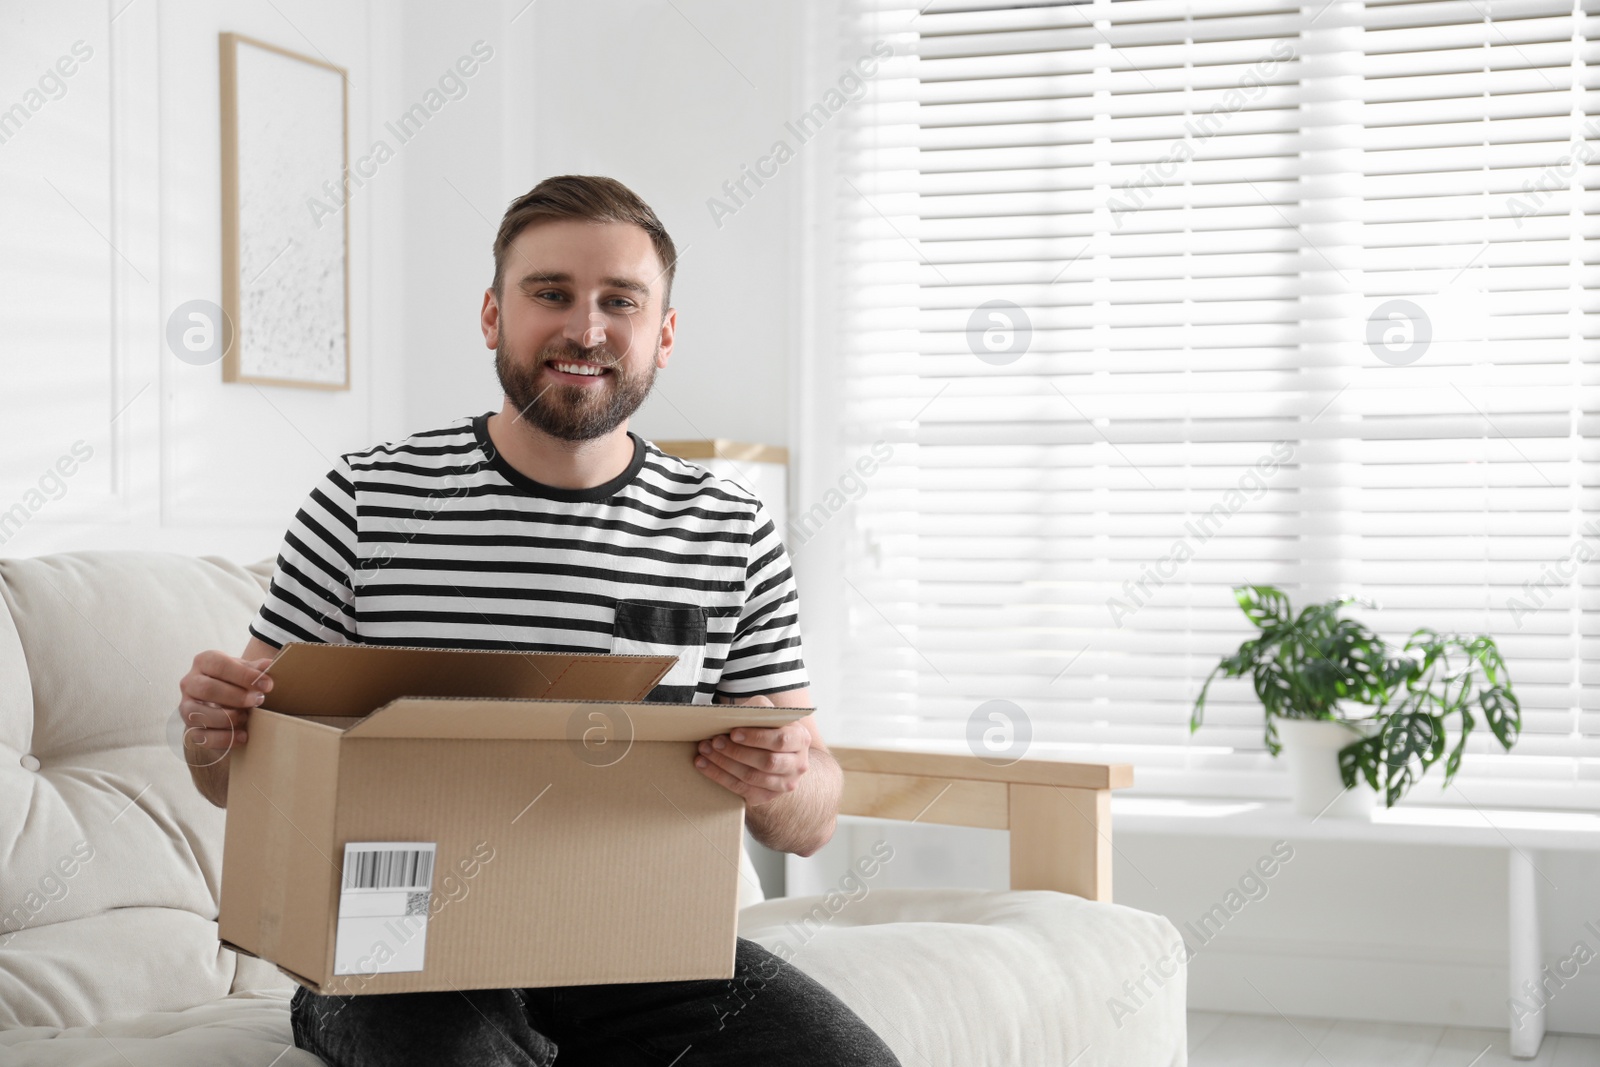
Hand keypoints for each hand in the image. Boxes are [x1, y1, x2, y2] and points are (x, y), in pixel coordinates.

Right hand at [176, 651, 273, 763]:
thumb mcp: (247, 672)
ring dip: (226, 718)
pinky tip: (242, 736)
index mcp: (204, 662)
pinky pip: (200, 736)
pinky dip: (223, 738)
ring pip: (196, 713)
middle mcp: (190, 682)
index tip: (267, 685)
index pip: (219, 665)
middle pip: (206, 688)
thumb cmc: (238, 683)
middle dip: (236, 697)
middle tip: (258, 701)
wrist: (228, 704)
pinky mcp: (189, 729)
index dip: (244, 675)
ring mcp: (186, 706)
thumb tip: (268, 665)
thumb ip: (257, 669)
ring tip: (246, 718)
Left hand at [694, 694, 811, 806]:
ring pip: (752, 777)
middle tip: (713, 742)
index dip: (756, 737)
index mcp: (801, 739)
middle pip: (767, 762)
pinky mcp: (768, 796)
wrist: (777, 754)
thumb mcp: (767, 713)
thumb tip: (734, 714)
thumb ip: (757, 710)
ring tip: (704, 752)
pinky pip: (742, 790)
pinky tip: (704, 765)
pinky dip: (720, 777)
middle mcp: (798, 764)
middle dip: (736, 752)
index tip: (733, 733)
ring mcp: (784, 784)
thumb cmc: (767, 728)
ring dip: (724, 765)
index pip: (780, 740)